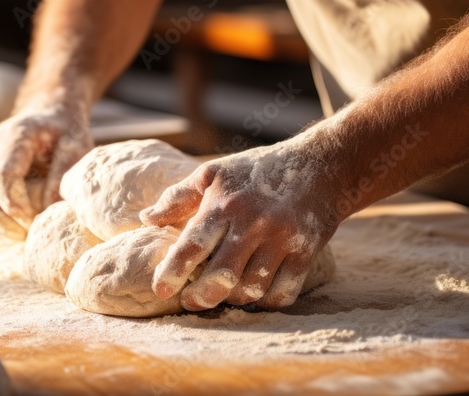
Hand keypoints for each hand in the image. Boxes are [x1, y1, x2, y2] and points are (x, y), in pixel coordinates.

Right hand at [0, 101, 93, 239]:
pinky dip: (0, 212)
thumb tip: (49, 208)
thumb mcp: (76, 147)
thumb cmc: (66, 132)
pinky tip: (20, 220)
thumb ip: (63, 175)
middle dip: (5, 222)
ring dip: (1, 222)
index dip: (16, 206)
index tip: (36, 222)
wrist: (49, 111)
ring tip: (24, 234)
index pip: (2, 178)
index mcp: (15, 135)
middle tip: (29, 237)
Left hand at [140, 141, 338, 309]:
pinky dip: (264, 302)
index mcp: (225, 203)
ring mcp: (282, 240)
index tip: (160, 290)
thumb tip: (146, 219)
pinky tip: (253, 295)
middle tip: (190, 301)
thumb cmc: (258, 171)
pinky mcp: (306, 254)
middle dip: (201, 297)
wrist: (322, 167)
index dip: (173, 270)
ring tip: (222, 294)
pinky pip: (282, 293)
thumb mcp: (215, 173)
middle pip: (222, 275)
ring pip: (251, 289)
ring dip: (233, 299)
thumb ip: (178, 196)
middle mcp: (253, 223)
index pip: (193, 243)